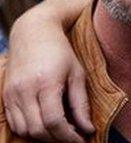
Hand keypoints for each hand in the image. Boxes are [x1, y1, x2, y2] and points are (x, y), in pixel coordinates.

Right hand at [3, 10, 93, 141]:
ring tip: (60, 131)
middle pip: (38, 129)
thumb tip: (88, 129)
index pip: (55, 121)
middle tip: (72, 137)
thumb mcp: (77, 74)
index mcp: (46, 83)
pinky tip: (45, 124)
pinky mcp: (5, 95)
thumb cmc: (61, 52)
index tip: (82, 139)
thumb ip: (81, 103)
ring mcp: (12, 93)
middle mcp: (25, 90)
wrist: (34, 33)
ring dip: (42, 136)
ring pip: (24, 129)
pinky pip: (14, 122)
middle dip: (57, 139)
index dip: (68, 136)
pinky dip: (29, 129)